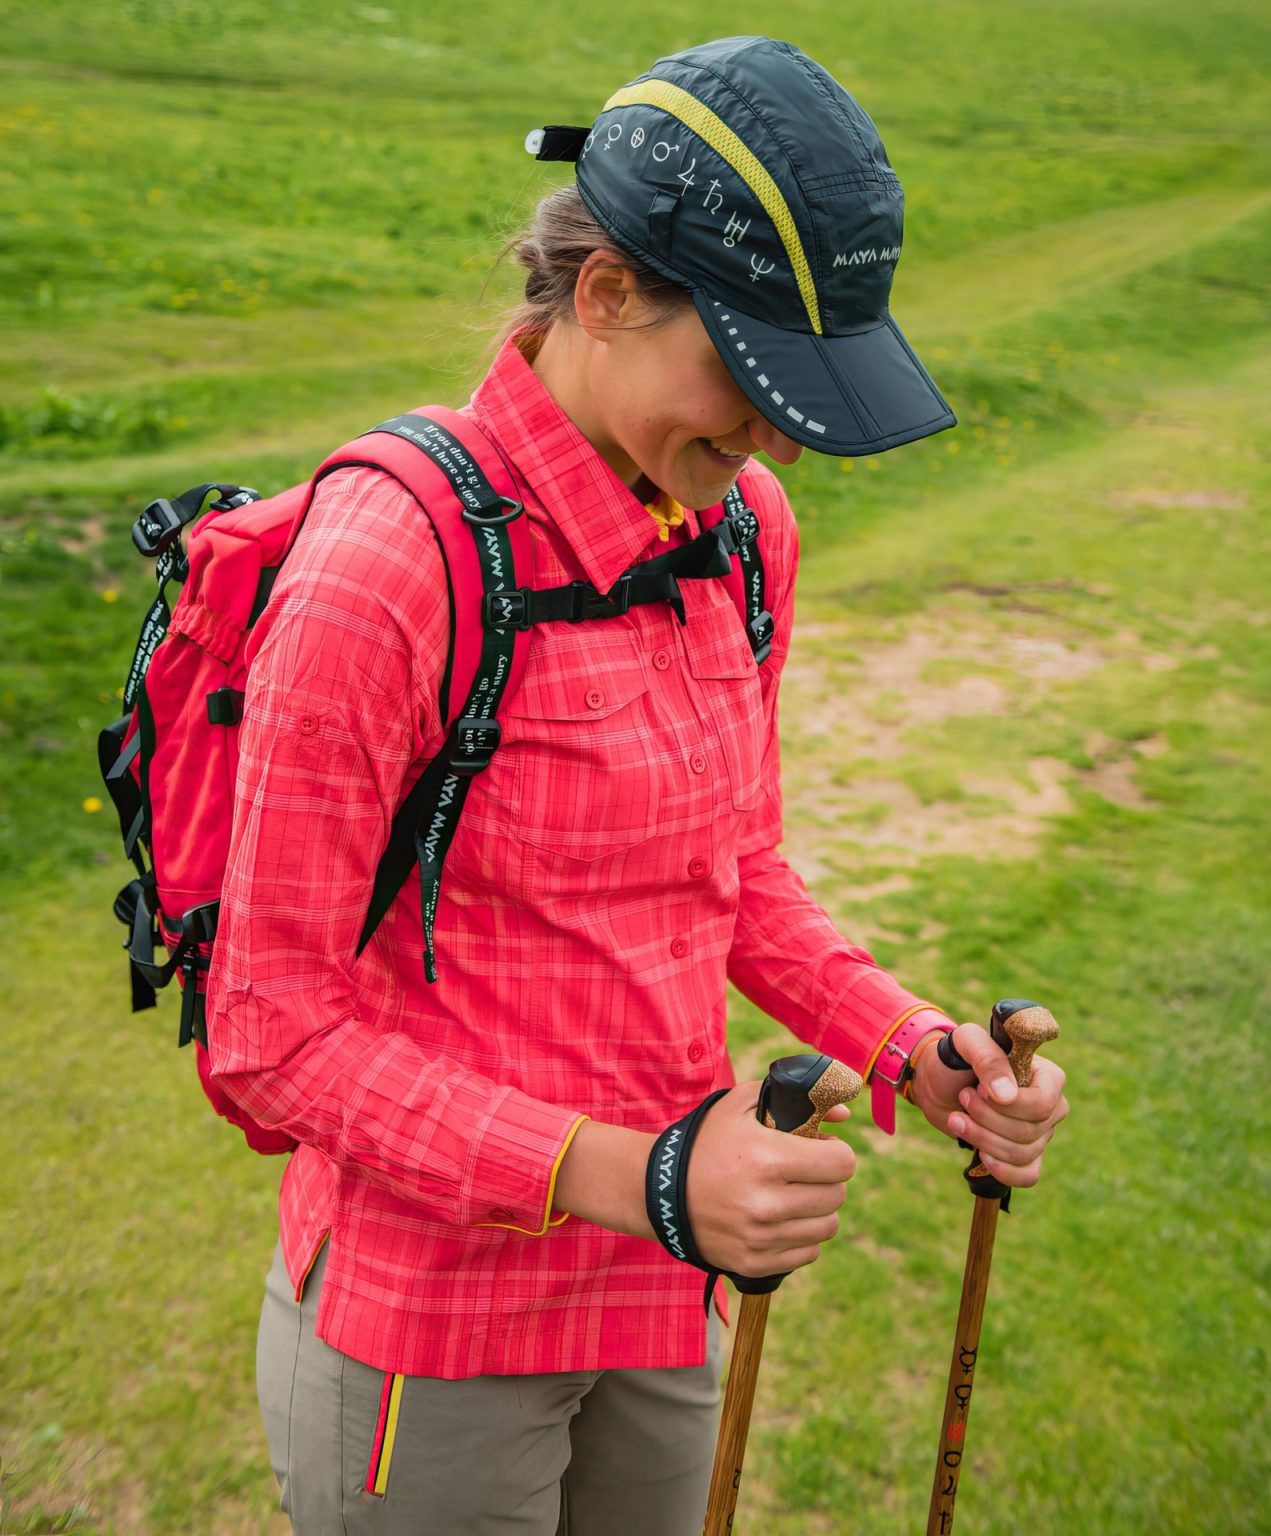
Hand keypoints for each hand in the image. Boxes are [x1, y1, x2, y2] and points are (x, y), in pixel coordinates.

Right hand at [685, 1081, 855, 1276]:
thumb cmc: (707, 1143)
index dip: (836, 1152)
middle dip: (827, 1180)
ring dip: (817, 1210)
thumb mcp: (741, 1105)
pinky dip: (801, 1237)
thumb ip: (794, 1099)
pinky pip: (808, 1253)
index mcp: (768, 1159)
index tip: (823, 1149)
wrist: (659, 1192)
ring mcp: (761, 1238)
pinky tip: (781, 1220)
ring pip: (827, 1227)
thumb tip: (844, 1115)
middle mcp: (767, 1203)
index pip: (841, 1163)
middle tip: (807, 1172)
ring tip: (794, 1196)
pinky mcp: (755, 1264)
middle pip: (837, 1196)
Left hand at [910, 1022, 1068, 1187]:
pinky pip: (1028, 1175)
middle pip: (1029, 1131)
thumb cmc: (958, 1058)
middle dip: (987, 1120)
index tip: (978, 1088)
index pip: (1041, 1104)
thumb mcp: (967, 1043)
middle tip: (962, 1098)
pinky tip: (981, 1156)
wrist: (939, 1083)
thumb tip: (1008, 1096)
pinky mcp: (1026, 1154)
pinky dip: (1004, 1171)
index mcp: (1048, 1076)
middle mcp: (1052, 1106)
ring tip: (957, 1119)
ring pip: (1022, 1153)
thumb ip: (988, 1060)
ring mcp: (1041, 1133)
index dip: (1006, 1105)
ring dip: (983, 1140)